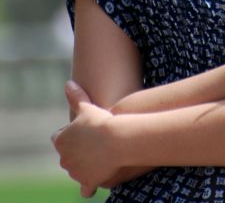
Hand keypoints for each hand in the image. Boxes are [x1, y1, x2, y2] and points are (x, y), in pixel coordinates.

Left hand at [51, 81, 120, 196]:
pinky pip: (86, 189)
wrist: (116, 140)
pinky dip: (89, 187)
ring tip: (100, 156)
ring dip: (85, 165)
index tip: (82, 131)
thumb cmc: (101, 121)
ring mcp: (75, 171)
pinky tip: (94, 183)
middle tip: (93, 142)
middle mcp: (64, 158)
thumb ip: (76, 96)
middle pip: (68, 156)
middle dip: (77, 151)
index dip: (70, 134)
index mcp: (61, 140)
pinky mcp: (87, 182)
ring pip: (77, 170)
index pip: (59, 138)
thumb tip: (68, 83)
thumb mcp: (87, 106)